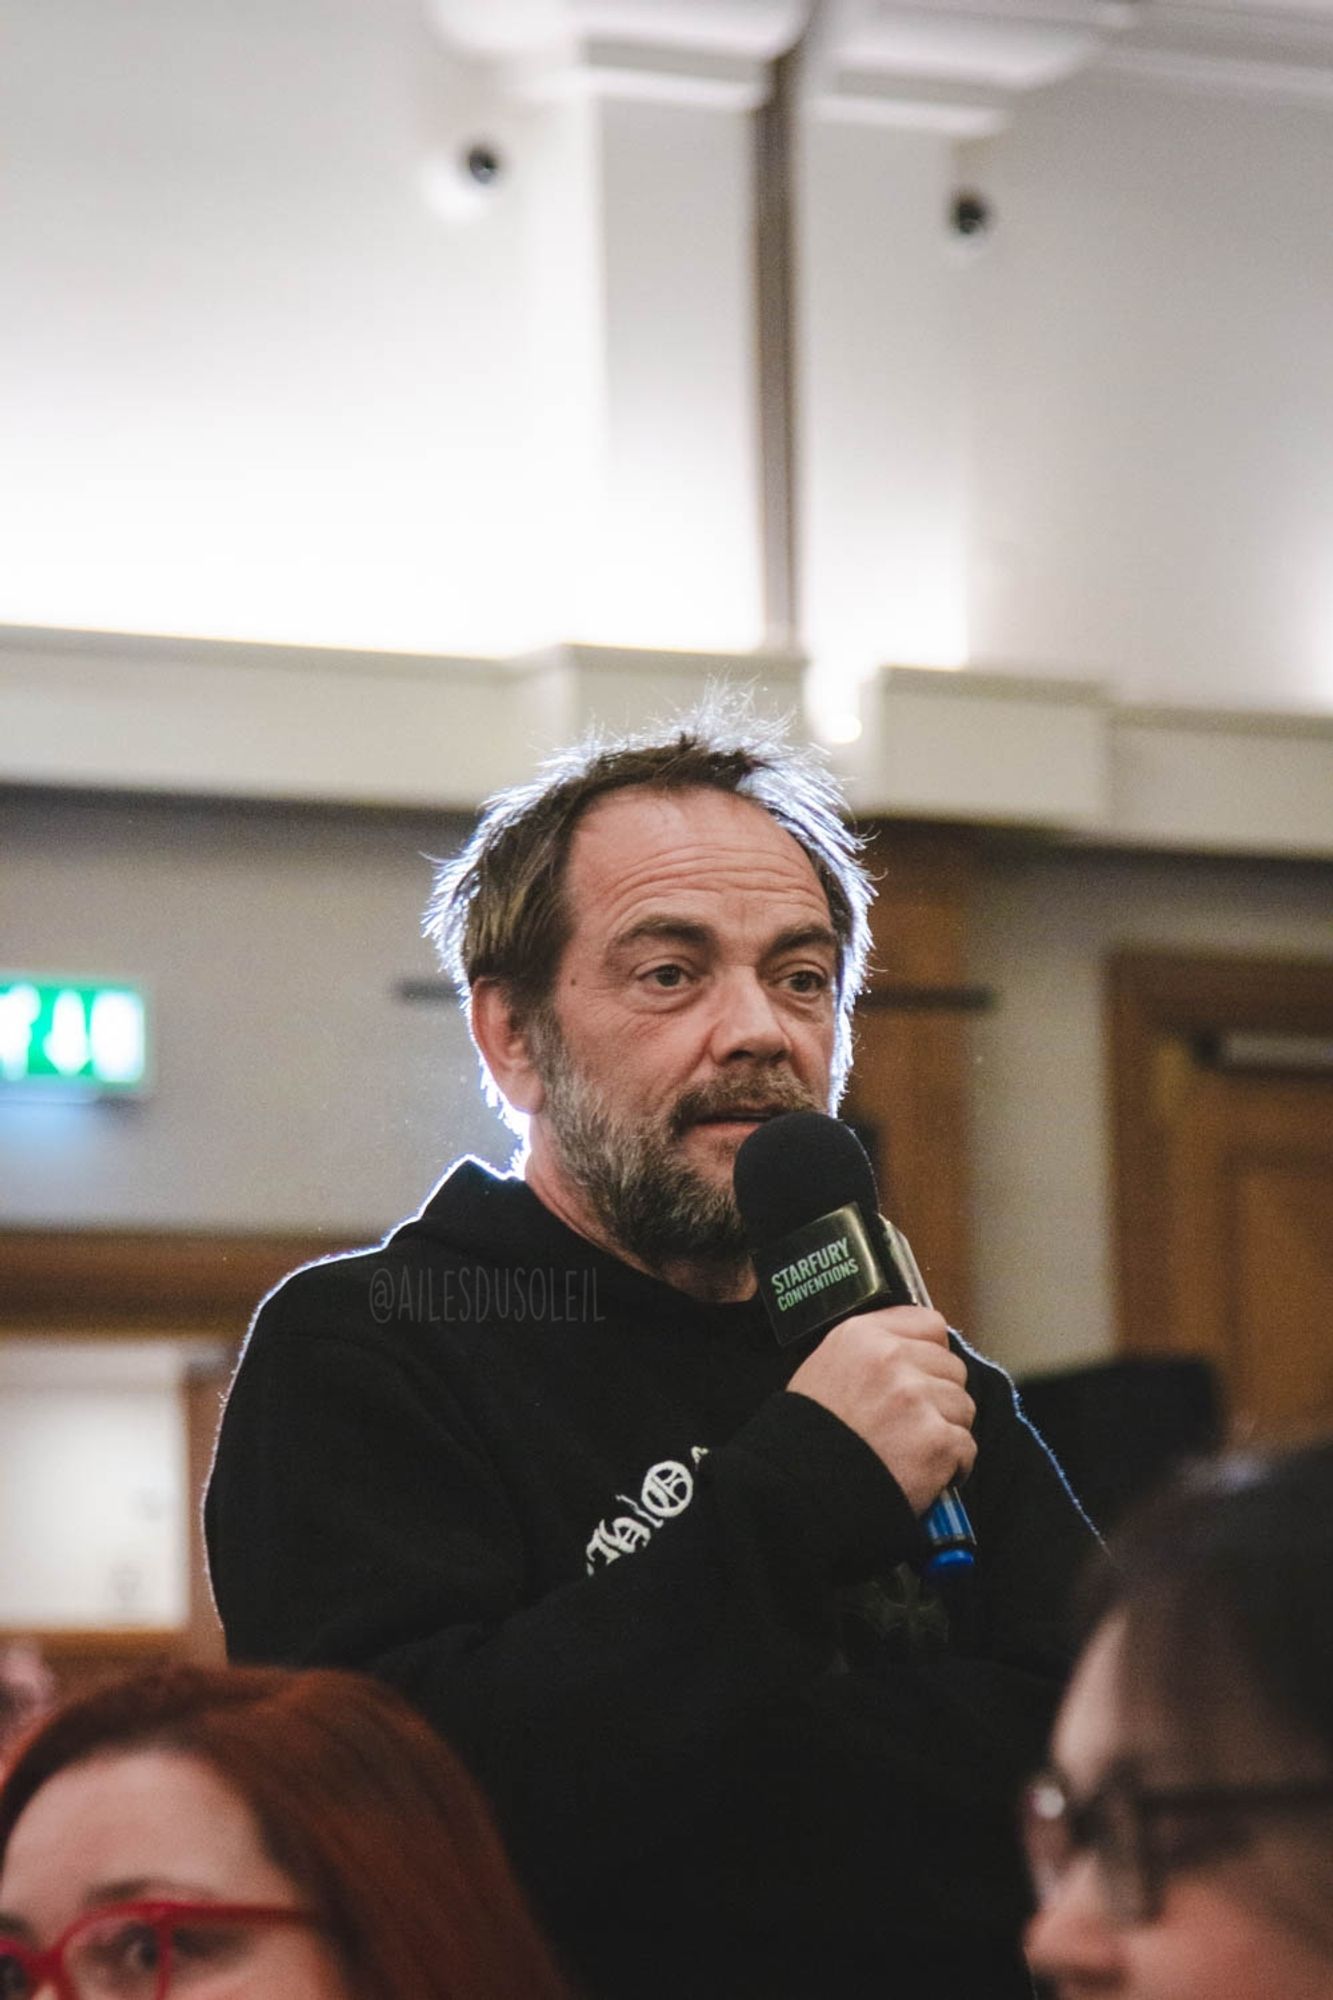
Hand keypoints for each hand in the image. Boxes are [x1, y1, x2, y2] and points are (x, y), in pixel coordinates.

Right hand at [785, 1307, 976, 1515]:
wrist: (801, 1489)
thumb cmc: (810, 1436)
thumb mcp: (825, 1368)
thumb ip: (870, 1352)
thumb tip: (914, 1353)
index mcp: (862, 1336)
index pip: (930, 1325)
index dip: (931, 1354)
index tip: (923, 1375)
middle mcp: (891, 1359)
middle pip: (952, 1368)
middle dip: (940, 1397)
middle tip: (912, 1424)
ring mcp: (916, 1398)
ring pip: (963, 1407)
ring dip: (946, 1431)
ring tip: (912, 1450)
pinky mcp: (937, 1440)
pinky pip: (966, 1447)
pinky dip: (952, 1466)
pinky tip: (922, 1472)